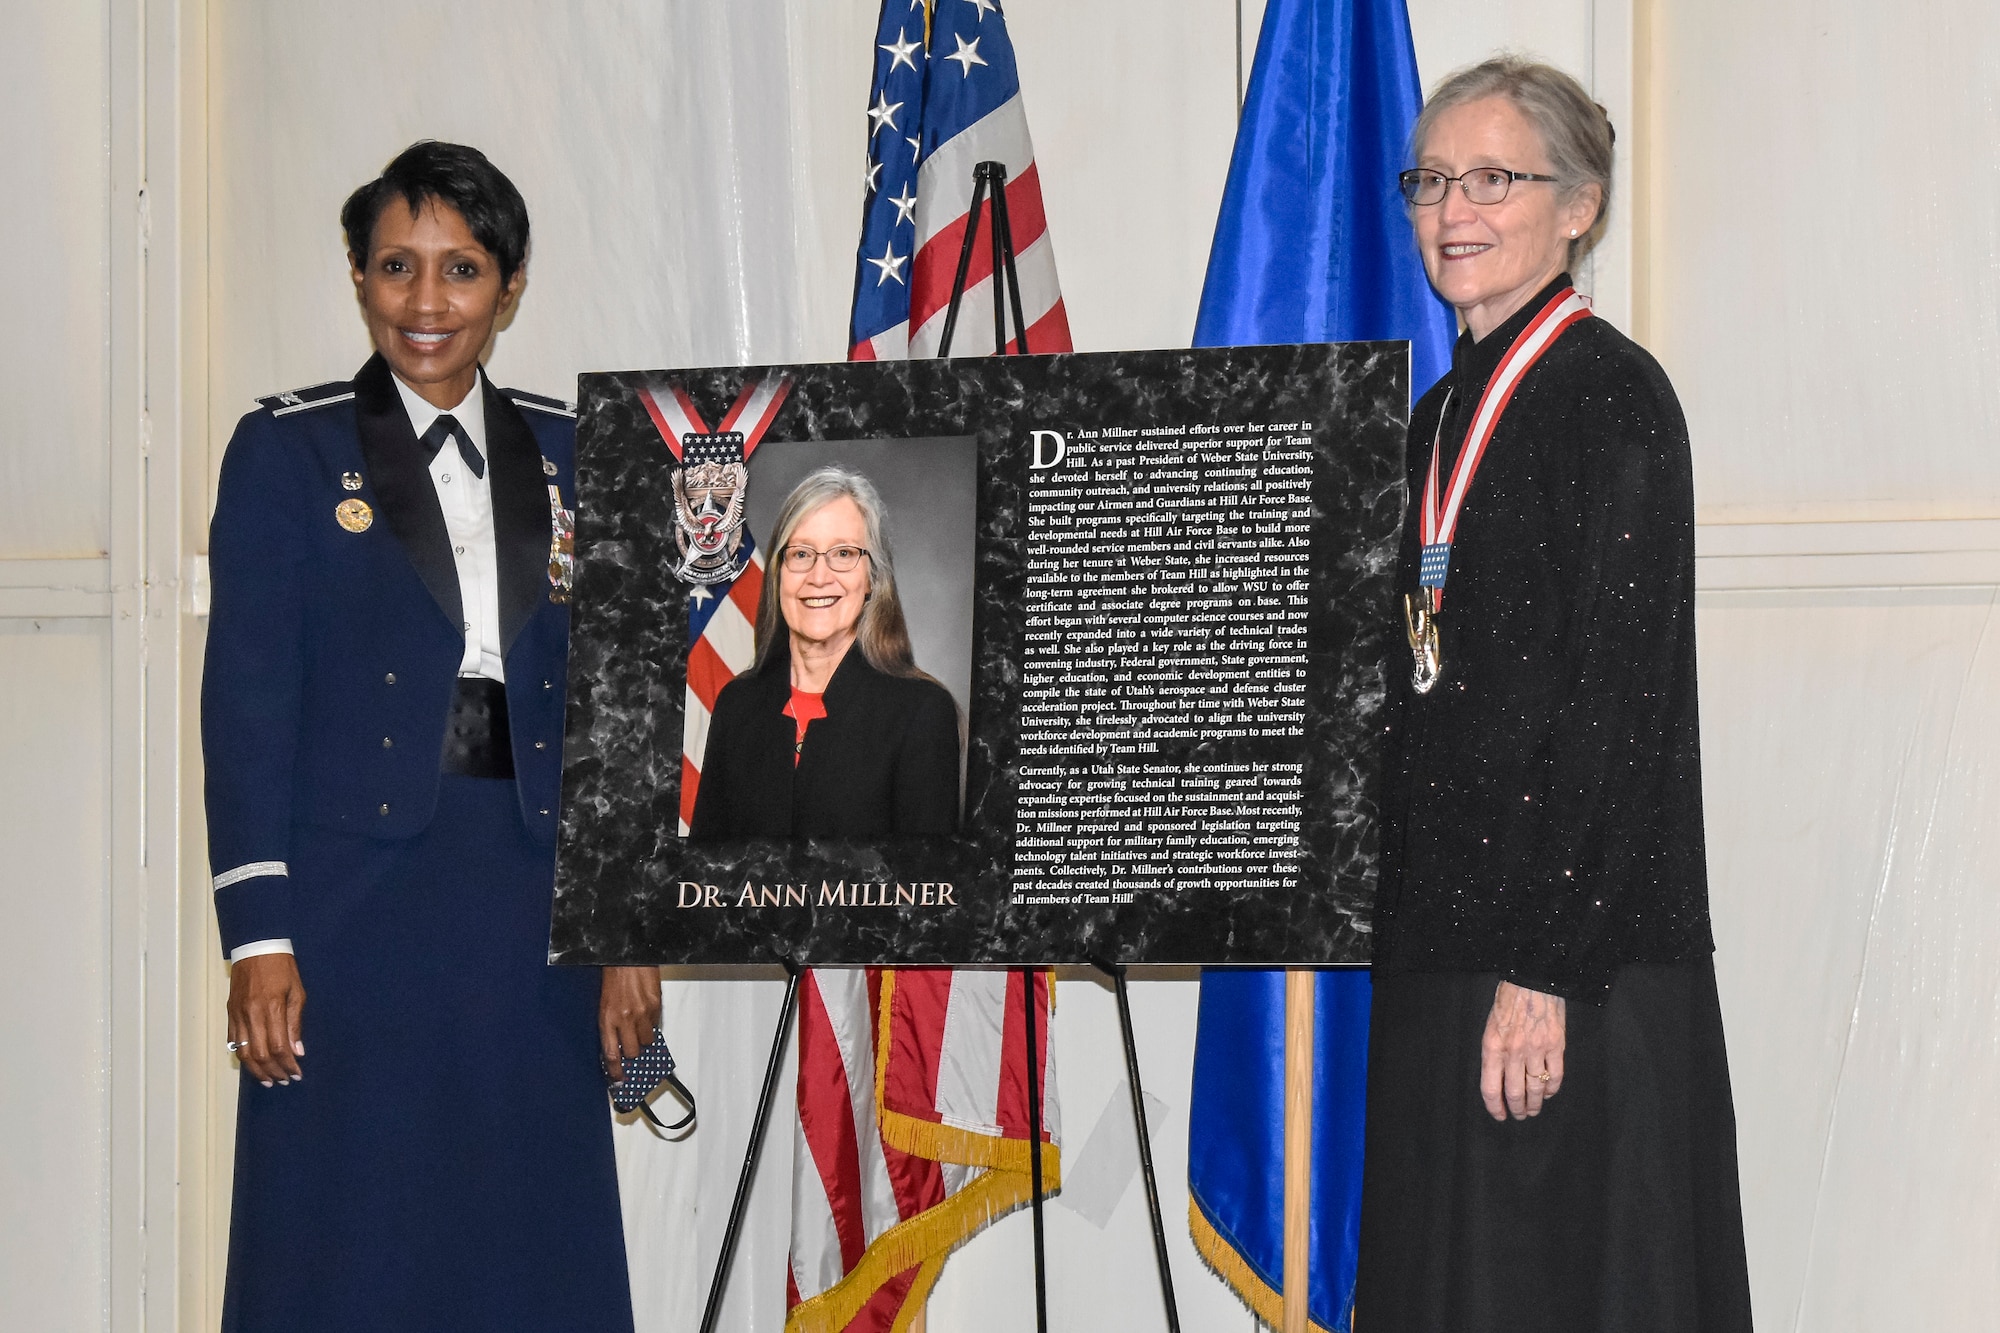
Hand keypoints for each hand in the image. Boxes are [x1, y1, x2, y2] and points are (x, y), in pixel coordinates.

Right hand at [228, 953, 306, 1086]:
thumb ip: (295, 1023)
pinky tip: (253, 1065)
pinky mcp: (230, 1013)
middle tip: (285, 1080)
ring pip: (244, 1052)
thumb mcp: (297, 992)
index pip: (278, 1047)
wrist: (256, 949)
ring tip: (270, 1080)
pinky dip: (243, 1057)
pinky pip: (234, 1042)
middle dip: (274, 1071)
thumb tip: (298, 1050)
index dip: (288, 1064)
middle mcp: (251, 1014)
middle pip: (260, 1054)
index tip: (297, 1074)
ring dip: (257, 1071)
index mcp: (271, 1008)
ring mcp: (237, 1015)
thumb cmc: (282, 968)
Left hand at [599, 966, 663, 1081]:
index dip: (615, 1071)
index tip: (618, 1078)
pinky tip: (645, 1015)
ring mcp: (642, 1013)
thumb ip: (611, 1024)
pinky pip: (656, 1025)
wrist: (627, 956)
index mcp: (607, 1018)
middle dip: (631, 1053)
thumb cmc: (613, 976)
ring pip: (647, 1041)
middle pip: (632, 1052)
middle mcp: (624, 1018)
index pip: (611, 1054)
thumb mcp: (604, 1003)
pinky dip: (651, 1024)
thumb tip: (617, 1043)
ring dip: (643, 1039)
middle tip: (630, 1049)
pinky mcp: (655, 1005)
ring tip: (638, 1028)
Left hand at [1480, 980, 1565, 1120]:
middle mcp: (1513, 1051)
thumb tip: (1499, 1079)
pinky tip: (1547, 1093)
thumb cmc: (1508, 1002)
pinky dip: (1551, 1089)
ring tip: (1533, 1110)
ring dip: (1534, 1104)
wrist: (1532, 981)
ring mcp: (1536, 1049)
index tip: (1499, 1115)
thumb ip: (1494, 1053)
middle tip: (1519, 1116)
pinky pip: (1555, 1076)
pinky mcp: (1556, 1045)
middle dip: (1516, 1109)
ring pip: (1535, 1088)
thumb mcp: (1491, 1027)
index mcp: (1492, 1047)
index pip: (1490, 1087)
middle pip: (1515, 1092)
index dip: (1494, 1106)